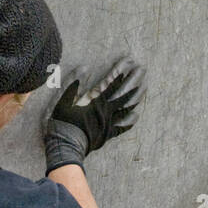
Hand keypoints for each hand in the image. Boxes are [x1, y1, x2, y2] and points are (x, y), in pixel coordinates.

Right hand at [43, 59, 145, 173]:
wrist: (66, 145)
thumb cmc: (63, 120)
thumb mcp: (64, 98)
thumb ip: (74, 81)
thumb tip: (84, 67)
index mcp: (96, 99)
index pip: (112, 82)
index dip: (121, 72)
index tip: (129, 62)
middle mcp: (106, 109)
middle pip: (124, 93)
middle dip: (134, 80)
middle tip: (142, 70)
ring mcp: (108, 122)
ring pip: (127, 108)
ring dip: (136, 96)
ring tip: (143, 87)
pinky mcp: (108, 134)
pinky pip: (122, 127)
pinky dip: (130, 120)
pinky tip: (136, 115)